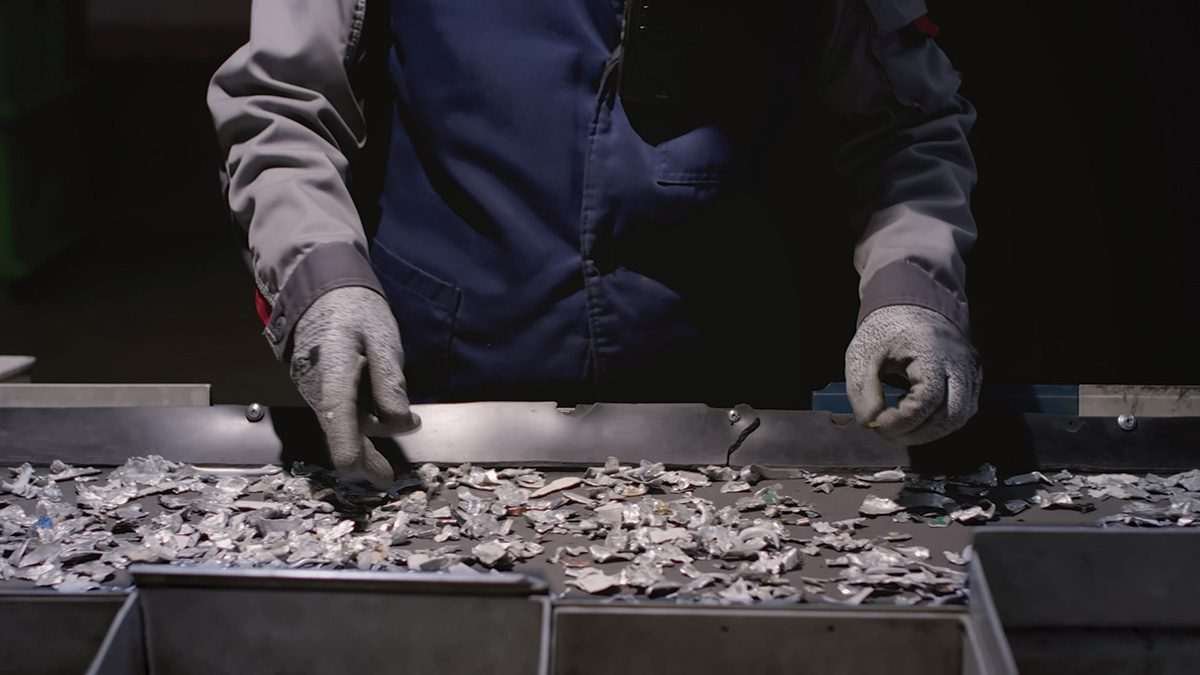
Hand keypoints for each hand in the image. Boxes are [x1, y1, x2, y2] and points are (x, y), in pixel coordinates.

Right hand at [289, 287, 416, 486]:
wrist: (319, 292)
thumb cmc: (354, 312)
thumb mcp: (382, 339)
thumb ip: (391, 381)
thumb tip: (402, 422)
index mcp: (333, 377)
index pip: (340, 427)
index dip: (357, 458)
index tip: (378, 476)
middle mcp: (317, 391)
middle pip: (340, 438)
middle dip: (365, 460)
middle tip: (388, 478)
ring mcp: (314, 393)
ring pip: (342, 426)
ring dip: (368, 435)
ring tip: (406, 426)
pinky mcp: (318, 391)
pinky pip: (340, 413)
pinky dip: (360, 420)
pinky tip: (384, 413)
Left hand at [845, 305, 979, 445]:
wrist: (910, 309)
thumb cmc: (884, 331)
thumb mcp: (861, 356)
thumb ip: (862, 390)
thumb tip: (870, 424)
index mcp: (932, 350)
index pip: (928, 399)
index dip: (902, 420)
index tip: (877, 424)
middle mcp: (959, 361)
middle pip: (952, 415)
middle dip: (918, 432)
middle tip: (886, 432)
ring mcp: (970, 370)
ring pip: (960, 417)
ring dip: (929, 431)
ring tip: (898, 425)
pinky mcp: (971, 378)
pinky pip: (962, 410)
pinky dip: (937, 421)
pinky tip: (913, 416)